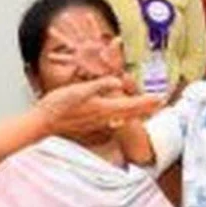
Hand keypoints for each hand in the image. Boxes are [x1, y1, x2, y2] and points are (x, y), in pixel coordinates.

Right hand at [35, 78, 161, 138]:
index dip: (147, 102)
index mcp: (103, 108)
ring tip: (147, 108)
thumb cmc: (58, 106)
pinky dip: (122, 116)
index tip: (161, 98)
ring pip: (123, 117)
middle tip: (160, 103)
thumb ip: (99, 85)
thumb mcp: (79, 90)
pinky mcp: (91, 125)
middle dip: (146, 108)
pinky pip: (113, 120)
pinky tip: (122, 115)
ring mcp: (97, 123)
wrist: (44, 123)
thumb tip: (117, 81)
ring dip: (136, 112)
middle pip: (131, 113)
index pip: (131, 105)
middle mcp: (103, 119)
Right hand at [46, 11, 125, 78]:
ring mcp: (81, 52)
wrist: (108, 76)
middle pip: (78, 32)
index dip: (91, 23)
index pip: (94, 30)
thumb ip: (114, 48)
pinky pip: (66, 58)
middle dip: (72, 25)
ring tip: (50, 29)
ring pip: (69, 42)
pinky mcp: (78, 61)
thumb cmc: (112, 66)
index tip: (88, 15)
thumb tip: (118, 39)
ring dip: (60, 36)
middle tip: (64, 15)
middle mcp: (88, 45)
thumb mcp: (114, 56)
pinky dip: (58, 57)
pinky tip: (49, 56)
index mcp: (97, 43)